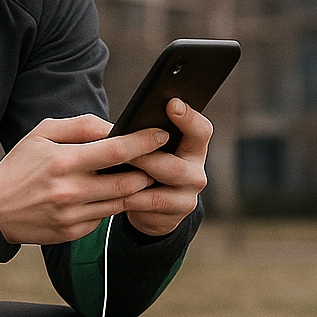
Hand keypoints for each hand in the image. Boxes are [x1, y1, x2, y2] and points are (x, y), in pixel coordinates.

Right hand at [0, 114, 168, 245]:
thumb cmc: (21, 165)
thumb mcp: (42, 133)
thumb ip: (80, 126)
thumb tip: (114, 126)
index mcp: (64, 161)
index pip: (116, 151)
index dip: (144, 142)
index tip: (161, 135)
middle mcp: (70, 191)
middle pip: (128, 182)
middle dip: (148, 171)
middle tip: (157, 160)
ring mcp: (72, 215)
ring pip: (120, 202)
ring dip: (135, 189)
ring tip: (141, 175)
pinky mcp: (72, 232)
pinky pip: (104, 217)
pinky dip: (112, 204)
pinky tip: (111, 193)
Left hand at [121, 99, 210, 237]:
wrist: (151, 208)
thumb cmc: (147, 169)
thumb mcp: (152, 150)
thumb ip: (147, 136)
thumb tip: (123, 127)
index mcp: (194, 147)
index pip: (201, 130)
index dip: (188, 118)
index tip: (171, 104)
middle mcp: (196, 171)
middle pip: (177, 164)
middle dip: (147, 154)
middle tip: (124, 145)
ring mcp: (188, 194)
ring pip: (164, 185)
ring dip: (138, 175)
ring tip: (115, 167)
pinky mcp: (176, 212)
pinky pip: (152, 203)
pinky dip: (132, 196)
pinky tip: (115, 190)